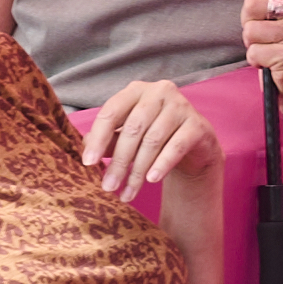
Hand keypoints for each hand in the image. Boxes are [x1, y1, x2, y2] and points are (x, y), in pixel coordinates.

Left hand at [77, 75, 220, 207]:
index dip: (98, 138)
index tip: (88, 163)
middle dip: (118, 161)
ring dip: (137, 170)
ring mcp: (181, 106)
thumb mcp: (128, 137)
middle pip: (132, 129)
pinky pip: (176, 146)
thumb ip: (108, 139)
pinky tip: (151, 180)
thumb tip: (85, 149)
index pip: (111, 111)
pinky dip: (162, 165)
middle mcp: (159, 92)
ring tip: (127, 193)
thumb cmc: (155, 138)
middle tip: (108, 186)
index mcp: (136, 91)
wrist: (194, 146)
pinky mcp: (197, 125)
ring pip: (152, 141)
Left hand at [236, 0, 282, 86]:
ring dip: (252, 43)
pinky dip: (256, 60)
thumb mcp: (280, 5)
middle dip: (248, 22)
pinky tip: (270, 62)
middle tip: (265, 32)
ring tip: (269, 47)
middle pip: (250, 4)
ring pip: (249, 30)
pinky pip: (254, 52)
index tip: (257, 2)